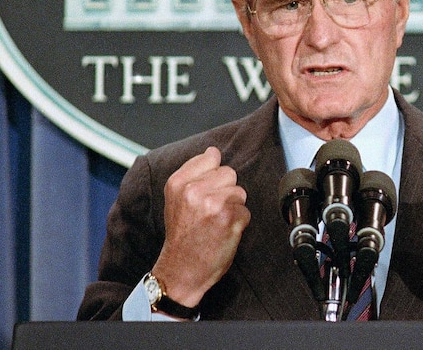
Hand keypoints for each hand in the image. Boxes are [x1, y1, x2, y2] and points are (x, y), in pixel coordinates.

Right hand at [151, 147, 250, 307]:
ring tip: (216, 222)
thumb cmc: (182, 236)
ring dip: (234, 207)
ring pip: (240, 192)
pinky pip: (246, 211)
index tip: (207, 190)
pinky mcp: (229, 218)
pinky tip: (224, 232)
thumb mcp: (176, 200)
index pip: (211, 157)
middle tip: (211, 212)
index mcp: (178, 183)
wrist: (181, 270)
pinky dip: (240, 223)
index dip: (214, 175)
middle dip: (225, 191)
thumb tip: (213, 151)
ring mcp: (212, 203)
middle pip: (229, 173)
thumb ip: (193, 174)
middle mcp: (194, 190)